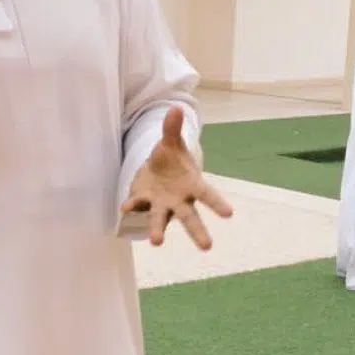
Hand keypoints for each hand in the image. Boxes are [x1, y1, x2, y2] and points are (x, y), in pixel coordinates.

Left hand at [121, 107, 233, 249]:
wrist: (154, 168)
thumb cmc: (170, 159)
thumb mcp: (170, 142)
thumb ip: (172, 129)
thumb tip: (175, 108)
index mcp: (192, 185)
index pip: (207, 195)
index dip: (217, 204)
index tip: (229, 213)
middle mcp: (179, 199)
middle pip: (190, 217)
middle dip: (197, 232)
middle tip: (207, 247)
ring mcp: (161, 203)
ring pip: (161, 219)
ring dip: (158, 230)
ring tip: (157, 242)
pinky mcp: (143, 201)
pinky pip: (138, 205)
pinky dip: (132, 206)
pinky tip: (125, 208)